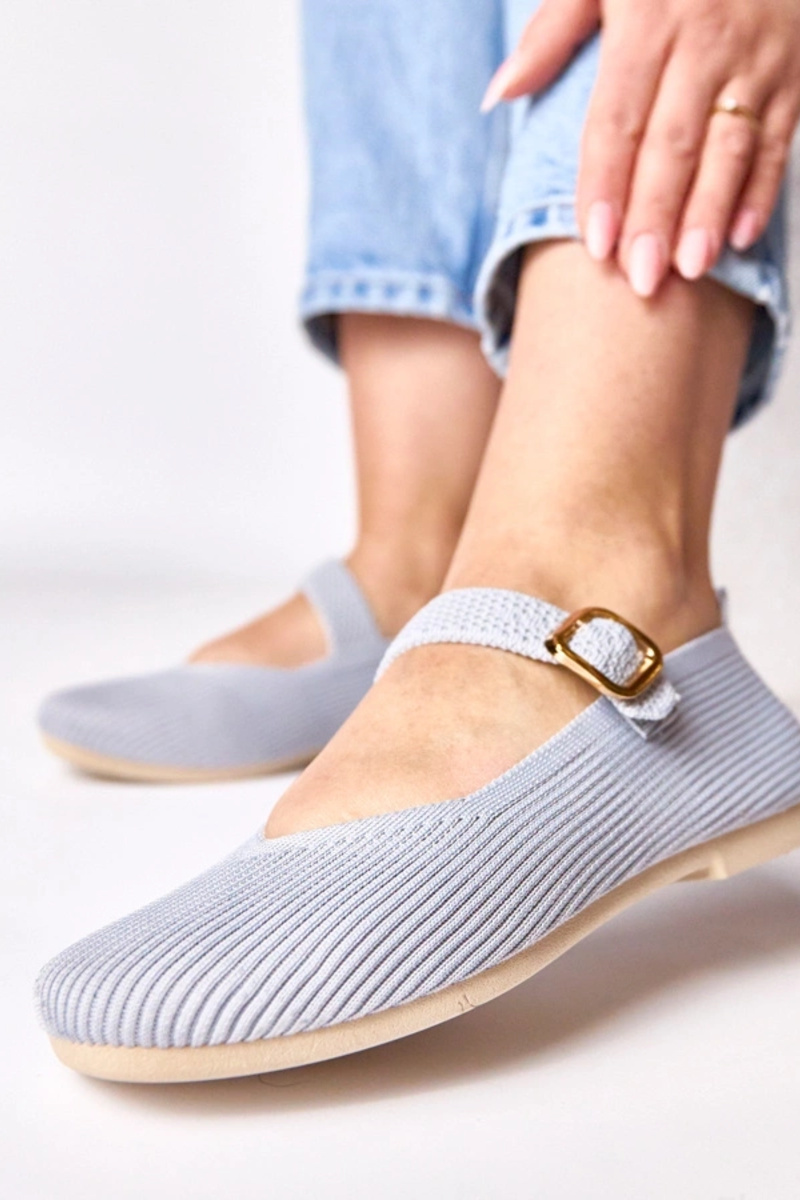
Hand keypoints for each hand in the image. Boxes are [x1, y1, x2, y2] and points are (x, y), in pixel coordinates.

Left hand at [482, 0, 799, 296]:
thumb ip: (550, 31)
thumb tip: (498, 94)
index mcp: (648, 18)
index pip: (619, 118)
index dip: (606, 184)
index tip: (596, 244)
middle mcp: (704, 39)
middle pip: (673, 144)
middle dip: (656, 215)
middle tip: (641, 278)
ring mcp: (755, 56)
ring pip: (730, 146)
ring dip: (709, 213)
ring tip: (689, 269)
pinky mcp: (793, 71)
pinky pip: (778, 137)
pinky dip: (762, 190)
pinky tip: (740, 237)